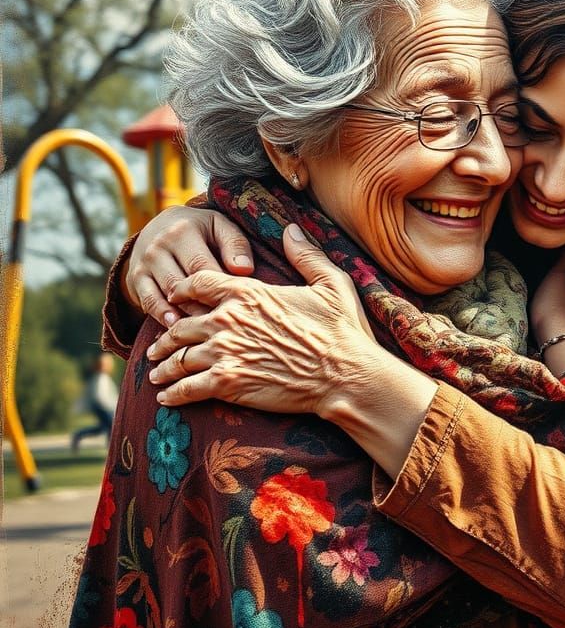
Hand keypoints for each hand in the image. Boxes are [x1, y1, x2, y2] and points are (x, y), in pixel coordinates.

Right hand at [126, 206, 253, 325]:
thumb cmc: (201, 231)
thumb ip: (235, 245)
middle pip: (182, 284)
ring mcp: (144, 263)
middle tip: (221, 325)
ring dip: (185, 315)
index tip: (234, 305)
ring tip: (204, 330)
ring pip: (165, 296)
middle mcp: (159, 246)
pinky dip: (163, 317)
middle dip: (202, 306)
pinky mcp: (134, 278)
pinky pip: (149, 303)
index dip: (218, 288)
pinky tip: (178, 328)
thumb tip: (244, 270)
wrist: (160, 227)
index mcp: (183, 231)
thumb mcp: (220, 228)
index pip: (202, 266)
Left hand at [147, 225, 376, 417]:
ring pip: (178, 358)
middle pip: (181, 324)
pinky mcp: (227, 383)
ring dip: (163, 366)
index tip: (174, 296)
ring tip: (157, 374)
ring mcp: (224, 352)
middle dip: (166, 336)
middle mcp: (228, 319)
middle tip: (157, 347)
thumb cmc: (342, 331)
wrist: (345, 375)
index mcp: (249, 293)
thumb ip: (306, 255)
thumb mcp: (332, 283)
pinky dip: (172, 393)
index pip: (199, 283)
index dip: (182, 289)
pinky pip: (186, 388)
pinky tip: (166, 398)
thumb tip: (291, 229)